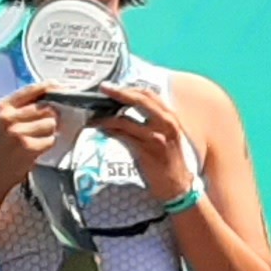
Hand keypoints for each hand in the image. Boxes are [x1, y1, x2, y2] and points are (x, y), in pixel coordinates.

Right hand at [0, 84, 72, 172]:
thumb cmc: (1, 147)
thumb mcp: (3, 121)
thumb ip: (22, 107)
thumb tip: (51, 94)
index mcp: (2, 107)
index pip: (32, 89)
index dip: (49, 88)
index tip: (59, 88)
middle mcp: (7, 118)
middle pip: (46, 107)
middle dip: (50, 117)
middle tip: (44, 126)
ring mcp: (17, 132)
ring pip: (50, 123)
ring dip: (49, 132)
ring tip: (37, 139)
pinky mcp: (27, 147)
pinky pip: (50, 140)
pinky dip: (47, 145)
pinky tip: (36, 149)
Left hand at [94, 85, 207, 201]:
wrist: (177, 184)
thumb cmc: (169, 160)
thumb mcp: (167, 135)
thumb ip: (153, 120)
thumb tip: (128, 108)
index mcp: (171, 117)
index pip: (150, 94)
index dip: (131, 87)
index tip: (116, 85)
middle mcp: (166, 123)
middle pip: (139, 100)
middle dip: (118, 92)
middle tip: (103, 88)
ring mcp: (155, 137)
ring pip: (125, 119)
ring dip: (105, 117)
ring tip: (93, 118)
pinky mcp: (145, 151)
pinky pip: (122, 136)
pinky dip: (109, 131)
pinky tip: (100, 129)